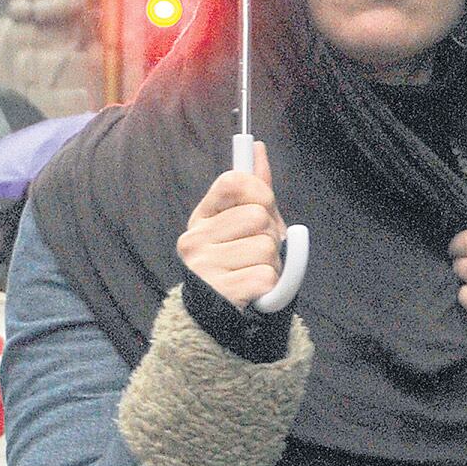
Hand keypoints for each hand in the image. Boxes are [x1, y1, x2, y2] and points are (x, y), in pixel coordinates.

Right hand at [177, 149, 289, 310]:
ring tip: (253, 272)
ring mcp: (204, 267)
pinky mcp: (220, 293)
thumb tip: (255, 148)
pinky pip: (267, 277)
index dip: (260, 194)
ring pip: (266, 249)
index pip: (234, 182)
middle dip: (270, 236)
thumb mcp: (242, 223)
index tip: (261, 209)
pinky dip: (270, 286)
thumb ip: (252, 188)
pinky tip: (253, 291)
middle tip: (256, 252)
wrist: (217, 318)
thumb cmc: (236, 262)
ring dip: (272, 264)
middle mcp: (194, 240)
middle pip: (258, 218)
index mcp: (201, 218)